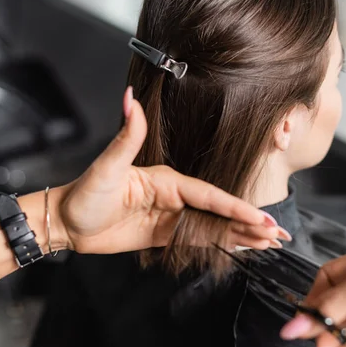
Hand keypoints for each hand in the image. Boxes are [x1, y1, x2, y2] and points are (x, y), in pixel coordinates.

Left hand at [51, 87, 289, 253]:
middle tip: (278, 233)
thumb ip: (127, 137)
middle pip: (220, 211)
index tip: (259, 218)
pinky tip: (242, 246)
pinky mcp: (166, 234)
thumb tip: (132, 100)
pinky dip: (223, 243)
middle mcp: (175, 196)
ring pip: (215, 226)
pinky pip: (199, 239)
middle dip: (249, 222)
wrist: (68, 222)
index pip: (209, 195)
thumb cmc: (84, 193)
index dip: (235, 207)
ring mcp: (173, 216)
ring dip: (242, 234)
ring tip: (271, 242)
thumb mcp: (106, 167)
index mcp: (168, 181)